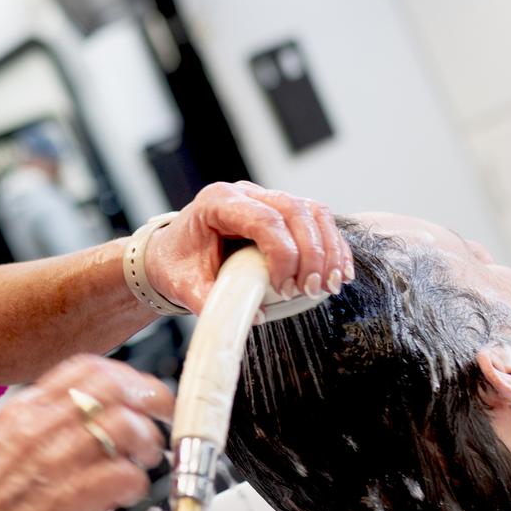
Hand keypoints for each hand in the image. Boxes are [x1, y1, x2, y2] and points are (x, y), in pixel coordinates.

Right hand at [0, 355, 173, 510]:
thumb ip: (39, 424)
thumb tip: (80, 419)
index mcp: (24, 409)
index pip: (87, 366)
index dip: (125, 374)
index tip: (139, 389)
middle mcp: (43, 427)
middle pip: (117, 390)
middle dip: (151, 401)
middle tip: (161, 418)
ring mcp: (59, 460)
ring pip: (129, 428)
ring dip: (148, 444)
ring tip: (146, 460)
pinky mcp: (74, 498)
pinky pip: (127, 476)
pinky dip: (137, 483)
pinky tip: (128, 491)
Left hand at [144, 182, 352, 312]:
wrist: (171, 254)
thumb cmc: (177, 265)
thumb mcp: (183, 286)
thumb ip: (210, 302)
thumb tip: (255, 316)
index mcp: (217, 202)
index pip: (264, 219)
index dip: (283, 254)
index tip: (284, 288)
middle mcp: (245, 194)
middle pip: (295, 211)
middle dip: (311, 253)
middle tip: (311, 290)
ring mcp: (266, 199)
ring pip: (313, 212)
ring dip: (329, 250)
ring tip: (330, 285)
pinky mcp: (282, 212)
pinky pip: (318, 221)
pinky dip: (333, 246)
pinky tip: (339, 273)